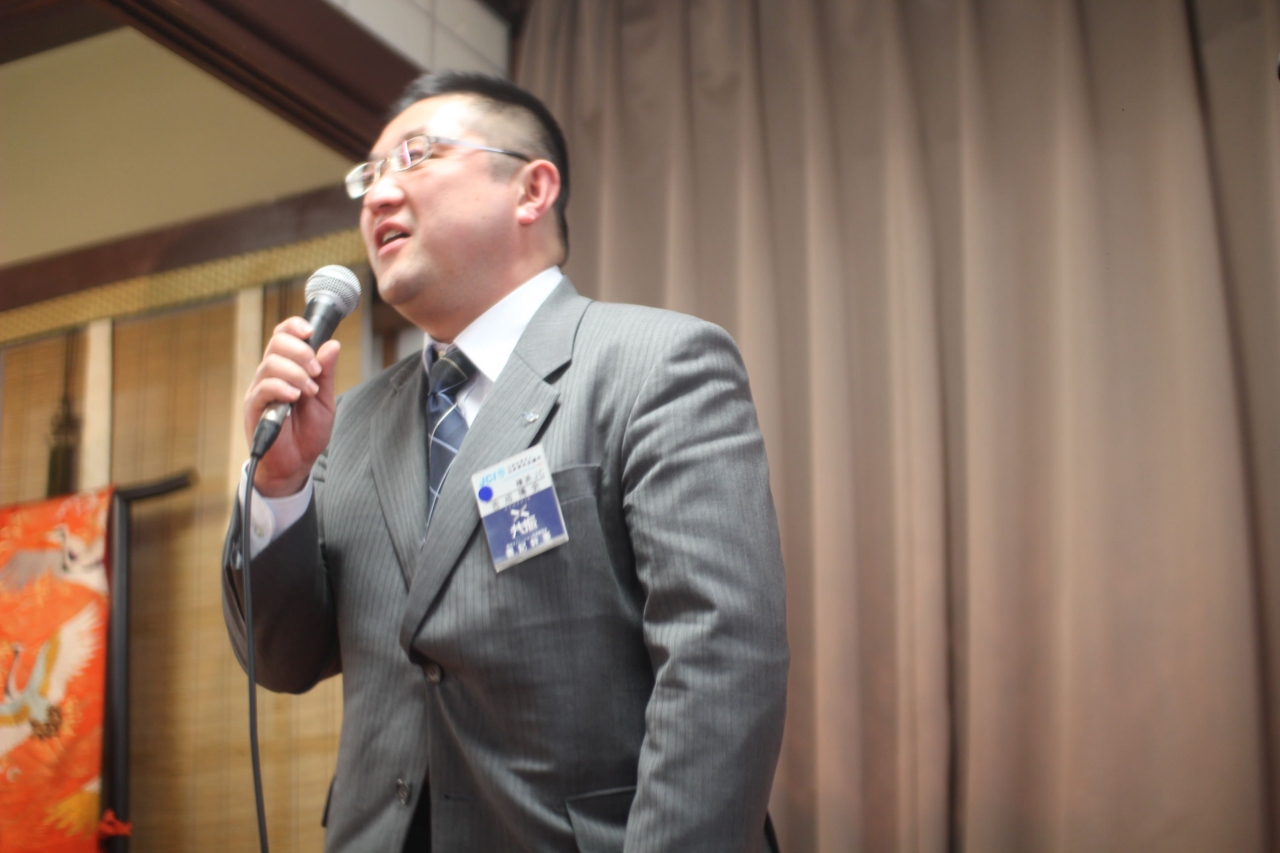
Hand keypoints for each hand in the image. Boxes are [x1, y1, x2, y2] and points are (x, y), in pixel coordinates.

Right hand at [243, 317, 340, 496]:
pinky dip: (283, 388)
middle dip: (301, 351)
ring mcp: (260, 391)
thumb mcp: (325, 400)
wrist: (296, 464)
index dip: (294, 327)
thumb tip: (332, 344)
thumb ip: (326, 374)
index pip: (283, 336)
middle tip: (316, 372)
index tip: (311, 331)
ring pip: (271, 363)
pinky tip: (296, 397)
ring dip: (296, 372)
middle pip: (277, 343)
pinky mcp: (254, 408)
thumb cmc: (308, 433)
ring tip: (309, 391)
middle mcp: (270, 376)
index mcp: (287, 370)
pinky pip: (264, 388)